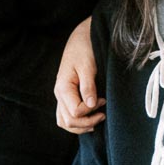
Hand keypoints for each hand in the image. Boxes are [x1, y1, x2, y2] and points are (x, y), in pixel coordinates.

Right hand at [54, 17, 104, 133]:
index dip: (91, 111)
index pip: (75, 111)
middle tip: (103, 114)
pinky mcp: (66, 96)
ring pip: (64, 122)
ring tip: (97, 120)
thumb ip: (88, 86)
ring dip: (80, 126)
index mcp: (63, 87)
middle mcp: (59, 94)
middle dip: (87, 122)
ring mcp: (61, 96)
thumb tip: (91, 105)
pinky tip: (89, 118)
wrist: (80, 38)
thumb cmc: (84, 49)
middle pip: (68, 121)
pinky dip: (76, 122)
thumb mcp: (88, 65)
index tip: (104, 100)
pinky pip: (65, 116)